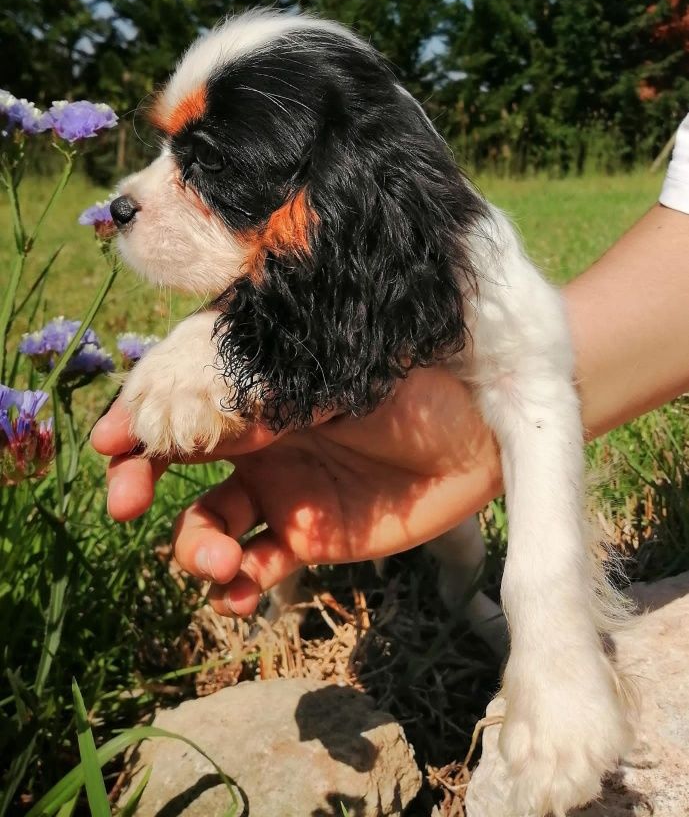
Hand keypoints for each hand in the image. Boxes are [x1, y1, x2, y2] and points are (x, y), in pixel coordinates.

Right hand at [91, 365, 501, 616]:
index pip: (178, 405)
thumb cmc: (412, 382)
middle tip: (128, 505)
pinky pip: (255, 568)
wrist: (483, 431)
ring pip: (206, 526)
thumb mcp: (327, 379)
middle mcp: (257, 441)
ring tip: (220, 562)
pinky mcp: (311, 537)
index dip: (136, 424)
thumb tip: (175, 419)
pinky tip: (240, 591)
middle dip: (139, 485)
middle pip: (174, 467)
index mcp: (254, 388)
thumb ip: (254, 398)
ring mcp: (281, 492)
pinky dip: (236, 587)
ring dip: (195, 549)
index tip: (109, 447)